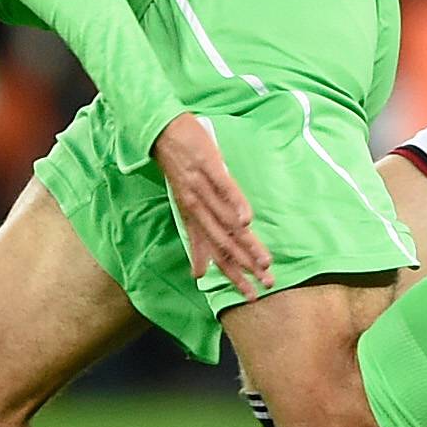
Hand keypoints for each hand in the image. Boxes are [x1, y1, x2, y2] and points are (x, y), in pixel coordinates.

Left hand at [152, 112, 271, 298]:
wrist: (160, 131)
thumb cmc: (178, 168)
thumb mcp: (186, 210)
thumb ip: (196, 241)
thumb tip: (199, 273)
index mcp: (193, 218)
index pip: (217, 253)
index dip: (234, 275)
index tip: (251, 294)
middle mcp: (197, 208)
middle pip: (224, 243)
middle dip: (245, 266)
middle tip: (266, 285)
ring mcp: (202, 187)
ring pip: (226, 221)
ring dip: (245, 243)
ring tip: (264, 261)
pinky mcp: (208, 166)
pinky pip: (224, 188)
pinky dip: (235, 205)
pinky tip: (247, 220)